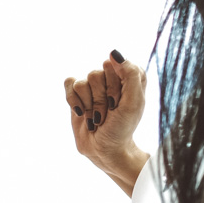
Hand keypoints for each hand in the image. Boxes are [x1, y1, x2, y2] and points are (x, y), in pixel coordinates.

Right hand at [64, 50, 148, 192]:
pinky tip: (82, 113)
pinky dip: (74, 101)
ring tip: (97, 118)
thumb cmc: (123, 128)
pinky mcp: (77, 93)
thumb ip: (130, 75)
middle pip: (97, 74)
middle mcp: (111, 78)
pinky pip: (69, 84)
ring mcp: (93, 85)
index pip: (117, 66)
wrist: (104, 149)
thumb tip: (113, 53)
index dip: (117, 87)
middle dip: (101, 98)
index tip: (120, 103)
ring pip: (83, 82)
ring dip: (89, 105)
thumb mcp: (134, 103)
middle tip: (109, 113)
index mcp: (129, 77)